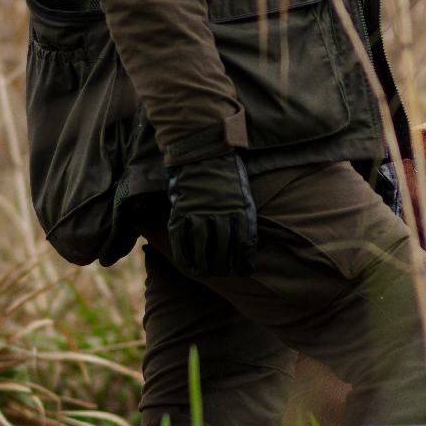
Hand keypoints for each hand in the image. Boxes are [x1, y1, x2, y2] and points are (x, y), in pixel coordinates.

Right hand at [167, 151, 256, 277]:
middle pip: (223, 250)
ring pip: (202, 248)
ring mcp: (199, 212)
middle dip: (223, 267)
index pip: (244, 244)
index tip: (244, 272)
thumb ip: (243, 218)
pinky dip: (183, 256)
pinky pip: (181, 239)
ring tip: (205, 273)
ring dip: (204, 266)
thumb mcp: (243, 194)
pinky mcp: (181, 210)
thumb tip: (244, 245)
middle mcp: (220, 212)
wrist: (204, 152)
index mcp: (240, 209)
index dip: (244, 262)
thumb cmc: (227, 175)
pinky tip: (188, 265)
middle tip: (222, 273)